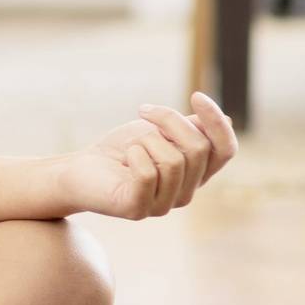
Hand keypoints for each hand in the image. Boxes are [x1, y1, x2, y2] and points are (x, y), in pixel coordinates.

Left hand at [54, 93, 238, 219]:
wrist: (78, 169)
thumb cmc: (119, 149)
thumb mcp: (158, 131)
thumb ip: (189, 129)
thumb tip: (227, 121)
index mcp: (195, 173)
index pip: (226, 150)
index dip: (217, 122)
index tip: (195, 95)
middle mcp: (185, 193)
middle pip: (198, 148)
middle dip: (169, 120)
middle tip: (143, 112)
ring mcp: (163, 205)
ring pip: (175, 160)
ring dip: (148, 139)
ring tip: (131, 144)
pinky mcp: (138, 209)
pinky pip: (148, 174)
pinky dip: (134, 155)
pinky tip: (124, 159)